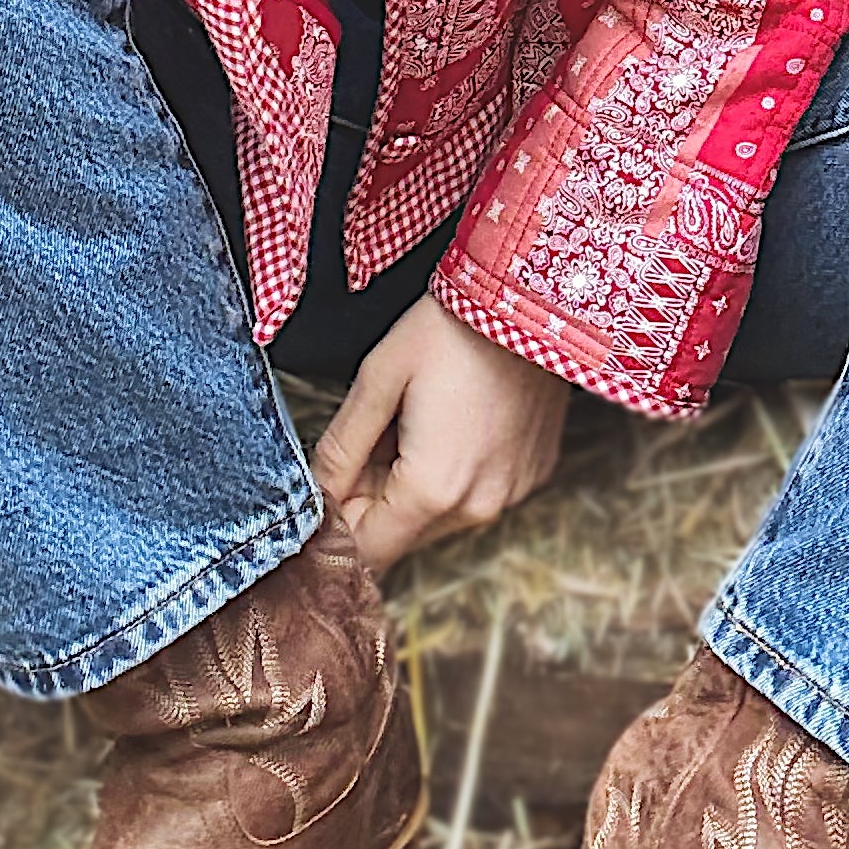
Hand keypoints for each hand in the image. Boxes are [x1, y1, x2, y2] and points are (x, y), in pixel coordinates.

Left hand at [311, 294, 569, 575]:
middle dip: (374, 496)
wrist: (531, 298)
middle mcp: (479, 507)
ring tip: (419, 418)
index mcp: (432, 490)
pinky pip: (476, 493)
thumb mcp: (377, 380)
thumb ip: (339, 450)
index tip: (332, 478)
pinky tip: (456, 420)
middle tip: (378, 429)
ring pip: (438, 516)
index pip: (367, 551)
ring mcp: (512, 493)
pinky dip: (454, 471)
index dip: (337, 523)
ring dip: (413, 484)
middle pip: (402, 534)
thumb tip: (315, 499)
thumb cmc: (451, 329)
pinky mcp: (533, 475)